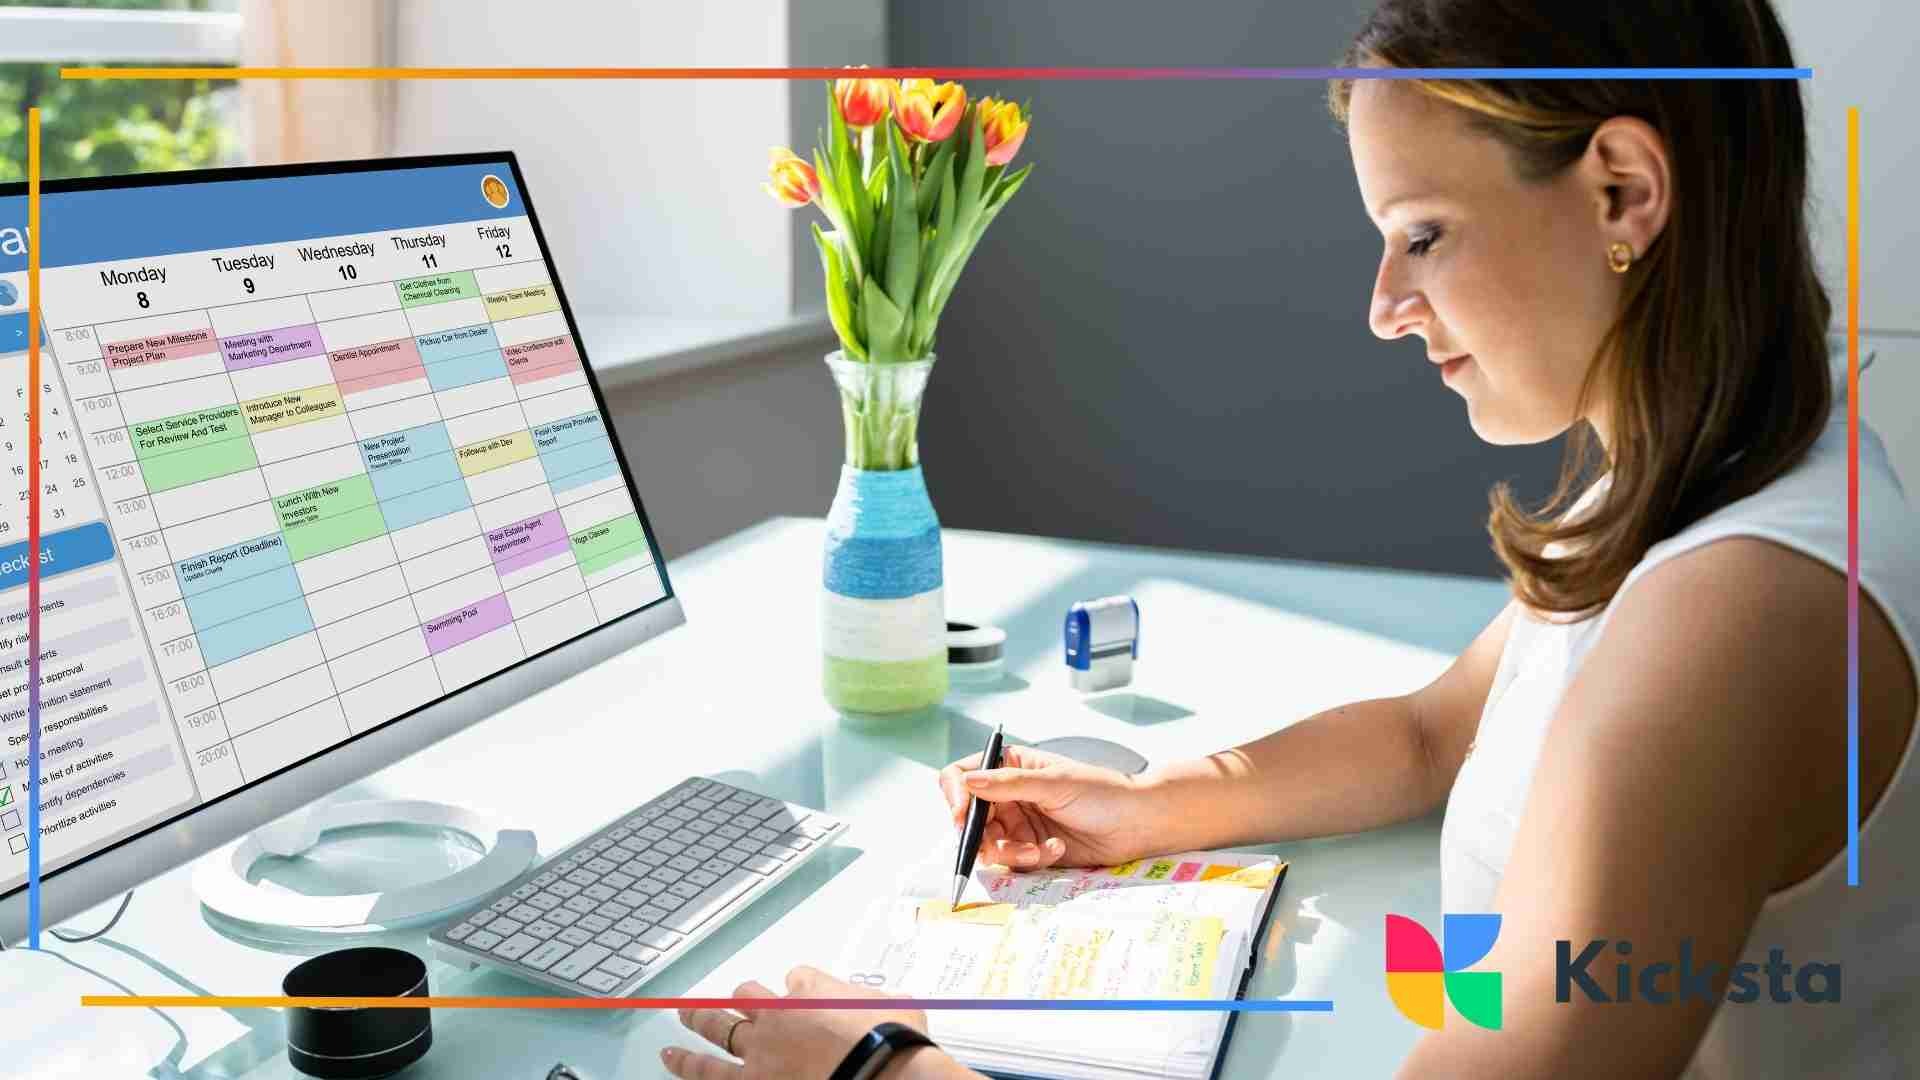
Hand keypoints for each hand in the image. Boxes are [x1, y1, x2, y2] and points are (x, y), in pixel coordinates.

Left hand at [663, 966, 943, 1079]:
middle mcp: (777, 1018)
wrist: (879, 1072)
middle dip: (727, 1000)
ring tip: (675, 1035)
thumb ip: (876, 1003)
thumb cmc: (892, 1040)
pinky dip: (694, 1071)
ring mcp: (761, 1054)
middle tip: (703, 1004)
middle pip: (743, 998)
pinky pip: (715, 1076)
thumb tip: (886, 1005)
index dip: (797, 988)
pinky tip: (678, 1067)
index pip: (795, 979)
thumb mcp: (897, 1007)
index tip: (796, 994)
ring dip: (694, 1030)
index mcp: (810, 993)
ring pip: (717, 1033)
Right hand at [937, 743, 1154, 869]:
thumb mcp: (1054, 783)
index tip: (962, 815)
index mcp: (1009, 766)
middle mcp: (1007, 794)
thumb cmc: (1101, 791)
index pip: (962, 777)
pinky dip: (1030, 860)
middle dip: (983, 836)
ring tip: (1040, 850)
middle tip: (1005, 846)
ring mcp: (1018, 823)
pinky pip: (1011, 862)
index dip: (956, 796)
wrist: (1137, 824)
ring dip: (1011, 852)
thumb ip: (1009, 784)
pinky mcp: (1030, 849)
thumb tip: (968, 782)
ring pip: (988, 845)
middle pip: (969, 819)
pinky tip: (1056, 850)